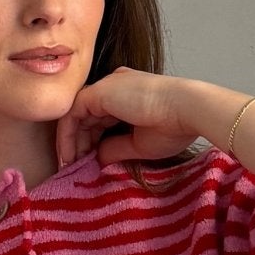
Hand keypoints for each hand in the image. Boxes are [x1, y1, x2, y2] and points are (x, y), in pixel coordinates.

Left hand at [54, 67, 198, 169]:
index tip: (88, 164)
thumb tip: (98, 157)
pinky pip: (72, 113)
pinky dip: (67, 134)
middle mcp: (115, 87)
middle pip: (86, 116)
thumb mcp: (139, 144)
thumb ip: (116, 148)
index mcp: (127, 95)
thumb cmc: (174, 127)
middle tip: (74, 167)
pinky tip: (69, 155)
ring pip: (76, 114)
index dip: (90, 142)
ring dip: (70, 141)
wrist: (187, 111)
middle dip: (78, 143)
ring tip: (69, 165)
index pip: (100, 119)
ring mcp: (106, 87)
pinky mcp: (99, 92)